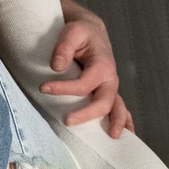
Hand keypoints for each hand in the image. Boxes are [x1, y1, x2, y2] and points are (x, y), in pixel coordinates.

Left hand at [43, 0, 133, 137]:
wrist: (90, 32)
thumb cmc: (80, 32)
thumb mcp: (72, 31)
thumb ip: (64, 47)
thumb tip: (57, 67)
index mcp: (103, 64)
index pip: (84, 83)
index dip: (64, 88)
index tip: (43, 88)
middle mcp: (110, 79)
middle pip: (105, 101)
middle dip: (88, 113)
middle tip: (67, 120)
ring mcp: (110, 87)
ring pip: (117, 108)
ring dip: (117, 122)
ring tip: (112, 137)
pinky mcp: (106, 93)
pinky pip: (119, 109)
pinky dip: (124, 121)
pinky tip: (125, 135)